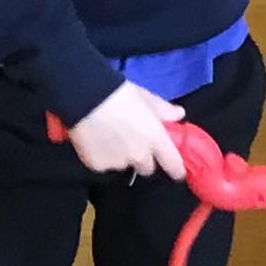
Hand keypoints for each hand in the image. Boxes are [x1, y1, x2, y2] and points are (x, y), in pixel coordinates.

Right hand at [66, 80, 186, 177]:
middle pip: (146, 168)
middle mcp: (139, 155)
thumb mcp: (146, 97)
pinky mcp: (97, 165)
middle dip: (142, 159)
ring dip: (121, 157)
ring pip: (123, 165)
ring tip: (109, 137)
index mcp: (155, 139)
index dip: (176, 170)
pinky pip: (103, 165)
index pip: (173, 164)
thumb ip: (164, 110)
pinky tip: (94, 140)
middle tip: (132, 143)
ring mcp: (118, 162)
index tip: (177, 172)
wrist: (86, 97)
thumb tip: (179, 114)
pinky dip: (101, 157)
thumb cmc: (119, 93)